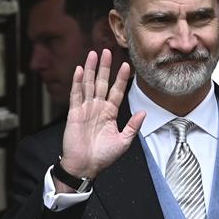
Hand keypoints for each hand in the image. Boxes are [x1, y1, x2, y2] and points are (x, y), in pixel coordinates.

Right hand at [60, 49, 145, 181]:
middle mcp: (97, 108)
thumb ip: (133, 126)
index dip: (121, 79)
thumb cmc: (103, 157)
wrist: (85, 166)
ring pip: (89, 85)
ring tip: (94, 54)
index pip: (116, 91)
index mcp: (110, 114)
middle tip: (107, 51)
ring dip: (92, 70)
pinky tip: (81, 70)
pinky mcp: (74, 113)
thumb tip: (143, 112)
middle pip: (102, 83)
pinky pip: (76, 95)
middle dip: (105, 67)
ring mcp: (85, 109)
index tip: (126, 65)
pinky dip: (78, 82)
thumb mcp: (123, 142)